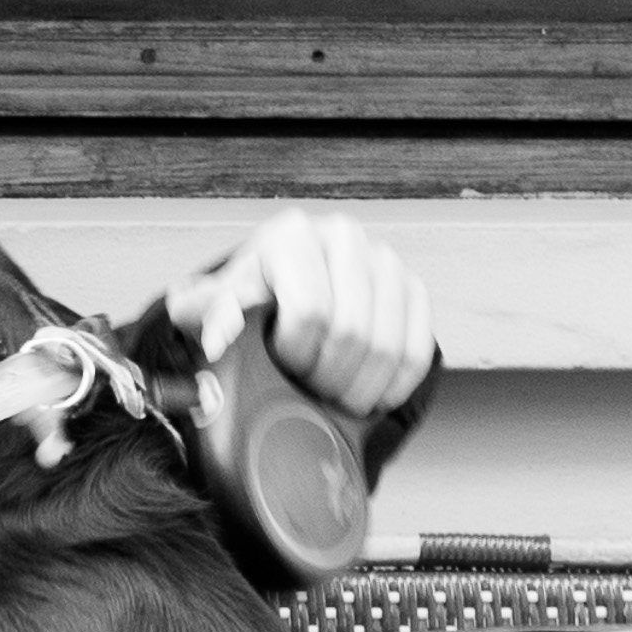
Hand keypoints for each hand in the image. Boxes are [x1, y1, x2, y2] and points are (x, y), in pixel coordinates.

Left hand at [174, 209, 433, 415]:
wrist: (285, 288)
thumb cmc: (254, 297)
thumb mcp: (218, 304)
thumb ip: (215, 318)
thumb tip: (220, 340)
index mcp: (293, 235)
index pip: (311, 310)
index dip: (296, 355)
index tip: (282, 366)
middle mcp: (344, 238)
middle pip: (353, 332)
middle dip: (328, 378)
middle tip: (309, 390)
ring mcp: (385, 262)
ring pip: (388, 348)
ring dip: (360, 389)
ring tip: (334, 396)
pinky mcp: (414, 290)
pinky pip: (416, 352)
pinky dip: (392, 386)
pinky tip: (368, 394)